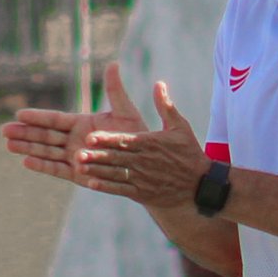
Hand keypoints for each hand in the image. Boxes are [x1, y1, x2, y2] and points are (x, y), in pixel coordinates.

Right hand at [1, 62, 147, 193]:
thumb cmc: (136, 135)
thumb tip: (114, 63)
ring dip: (28, 149)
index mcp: (82, 124)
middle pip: (45, 136)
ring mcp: (74, 157)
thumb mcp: (125, 111)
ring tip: (8, 145)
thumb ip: (115, 90)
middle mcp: (74, 140)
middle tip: (4, 130)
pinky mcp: (78, 175)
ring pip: (46, 152)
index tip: (20, 113)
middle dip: (25, 133)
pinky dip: (43, 166)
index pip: (55, 119)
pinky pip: (58, 169)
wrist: (143, 162)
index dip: (38, 117)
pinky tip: (26, 162)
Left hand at [78, 77, 209, 211]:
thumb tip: (159, 83)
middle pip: (116, 157)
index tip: (91, 137)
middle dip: (96, 155)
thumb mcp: (180, 127)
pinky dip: (106, 187)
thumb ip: (166, 106)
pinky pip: (121, 189)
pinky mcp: (142, 193)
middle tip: (77, 153)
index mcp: (150, 143)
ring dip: (97, 170)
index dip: (107, 139)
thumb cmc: (189, 153)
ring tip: (79, 167)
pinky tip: (91, 183)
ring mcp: (142, 178)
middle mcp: (144, 161)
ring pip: (115, 173)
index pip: (125, 140)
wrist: (200, 186)